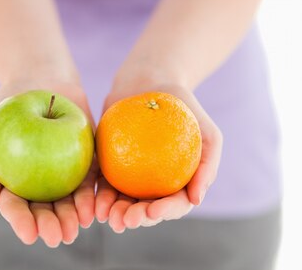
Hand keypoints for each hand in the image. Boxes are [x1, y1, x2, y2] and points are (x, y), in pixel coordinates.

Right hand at [0, 79, 96, 246]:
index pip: (16, 207)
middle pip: (45, 210)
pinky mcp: (86, 161)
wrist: (38, 77)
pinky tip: (92, 209)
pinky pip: (90, 182)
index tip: (29, 234)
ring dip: (71, 218)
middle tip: (56, 237)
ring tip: (74, 229)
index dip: (22, 222)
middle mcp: (40, 184)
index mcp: (14, 184)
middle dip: (50, 226)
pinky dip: (91, 196)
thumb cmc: (4, 106)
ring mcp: (64, 174)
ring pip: (69, 202)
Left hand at [94, 79, 222, 232]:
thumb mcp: (208, 133)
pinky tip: (93, 202)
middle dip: (136, 219)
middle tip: (125, 220)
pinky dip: (98, 194)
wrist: (151, 81)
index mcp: (179, 183)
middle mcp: (155, 184)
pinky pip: (102, 181)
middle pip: (146, 208)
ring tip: (107, 216)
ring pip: (122, 201)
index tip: (152, 211)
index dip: (164, 213)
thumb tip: (196, 200)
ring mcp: (131, 175)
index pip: (174, 204)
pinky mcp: (109, 163)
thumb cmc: (185, 107)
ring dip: (115, 213)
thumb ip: (208, 165)